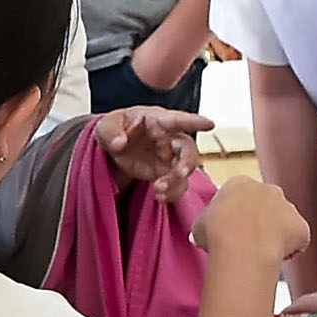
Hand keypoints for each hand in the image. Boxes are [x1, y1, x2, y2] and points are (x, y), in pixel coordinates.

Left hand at [92, 107, 212, 189]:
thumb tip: (120, 144)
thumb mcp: (105, 127)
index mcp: (156, 120)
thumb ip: (111, 133)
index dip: (194, 121)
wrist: (113, 148)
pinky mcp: (166, 173)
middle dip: (188, 162)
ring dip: (176, 182)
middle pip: (188, 149)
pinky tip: (159, 198)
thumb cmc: (114, 129)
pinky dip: (172, 193)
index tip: (210, 124)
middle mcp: (169, 138)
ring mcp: (169, 157)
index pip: (177, 119)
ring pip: (185, 170)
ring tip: (158, 190)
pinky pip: (177, 185)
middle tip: (179, 174)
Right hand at [190, 174, 310, 269]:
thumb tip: (202, 234)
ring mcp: (288, 207)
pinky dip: (291, 248)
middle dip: (260, 219)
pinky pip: (298, 238)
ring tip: (260, 252)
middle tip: (247, 239)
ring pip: (284, 220)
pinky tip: (276, 257)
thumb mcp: (199, 225)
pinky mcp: (302, 226)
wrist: (241, 246)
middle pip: (266, 203)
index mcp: (240, 184)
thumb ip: (206, 223)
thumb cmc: (218, 233)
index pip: (240, 195)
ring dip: (276, 233)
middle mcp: (267, 189)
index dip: (236, 213)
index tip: (230, 227)